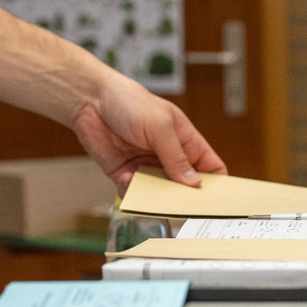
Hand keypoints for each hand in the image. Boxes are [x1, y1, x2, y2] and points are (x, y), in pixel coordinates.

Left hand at [69, 71, 226, 194]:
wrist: (89, 100)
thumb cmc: (129, 102)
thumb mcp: (160, 127)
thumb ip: (177, 156)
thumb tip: (194, 183)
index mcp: (186, 142)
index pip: (211, 168)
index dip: (216, 184)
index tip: (215, 199)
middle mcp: (169, 158)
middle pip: (186, 187)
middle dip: (184, 197)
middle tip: (182, 205)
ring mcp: (148, 167)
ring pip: (160, 194)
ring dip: (156, 198)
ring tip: (151, 196)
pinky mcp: (126, 174)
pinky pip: (134, 193)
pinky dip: (132, 193)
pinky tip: (126, 179)